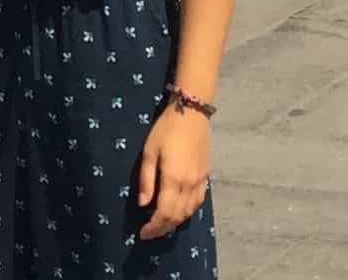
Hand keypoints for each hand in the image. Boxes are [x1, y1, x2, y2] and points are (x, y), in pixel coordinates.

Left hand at [135, 102, 212, 238]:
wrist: (192, 113)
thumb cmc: (166, 129)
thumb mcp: (149, 151)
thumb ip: (147, 179)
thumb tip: (143, 204)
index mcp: (174, 179)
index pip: (164, 213)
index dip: (153, 227)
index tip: (142, 233)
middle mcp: (189, 184)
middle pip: (177, 216)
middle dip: (162, 228)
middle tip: (149, 233)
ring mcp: (200, 181)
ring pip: (189, 212)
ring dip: (175, 222)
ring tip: (161, 224)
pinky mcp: (206, 176)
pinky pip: (198, 202)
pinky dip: (188, 212)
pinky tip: (179, 211)